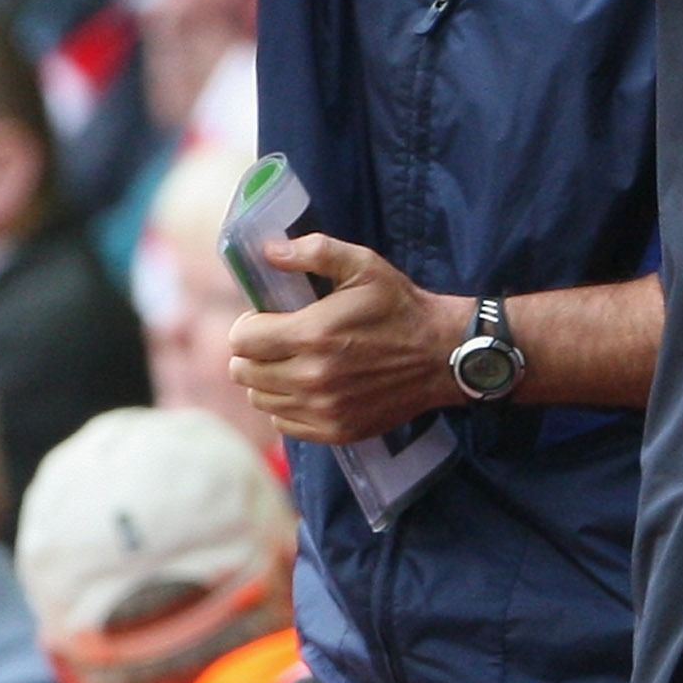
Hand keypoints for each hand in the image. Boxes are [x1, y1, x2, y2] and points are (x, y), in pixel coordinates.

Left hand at [227, 234, 473, 444]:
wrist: (441, 354)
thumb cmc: (399, 306)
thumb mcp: (363, 265)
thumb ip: (314, 252)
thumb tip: (267, 251)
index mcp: (313, 334)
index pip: (241, 340)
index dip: (248, 325)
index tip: (266, 319)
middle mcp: (313, 378)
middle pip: (244, 372)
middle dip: (253, 352)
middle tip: (278, 340)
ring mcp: (323, 409)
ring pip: (259, 399)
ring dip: (267, 379)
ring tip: (293, 362)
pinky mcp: (334, 431)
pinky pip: (283, 422)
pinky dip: (287, 404)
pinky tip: (309, 386)